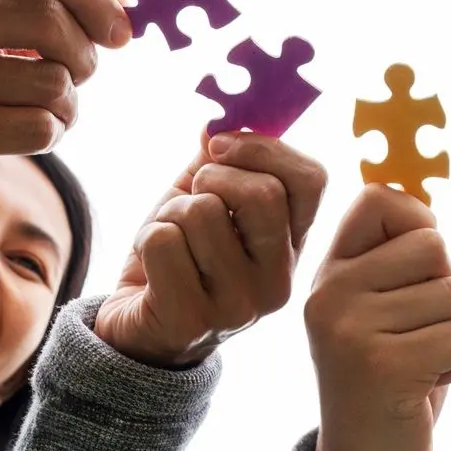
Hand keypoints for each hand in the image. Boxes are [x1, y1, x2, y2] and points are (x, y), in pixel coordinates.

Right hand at [0, 0, 130, 263]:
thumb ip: (34, 6)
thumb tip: (122, 6)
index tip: (120, 30)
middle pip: (49, 21)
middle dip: (85, 55)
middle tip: (79, 77)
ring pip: (51, 81)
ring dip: (68, 105)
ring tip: (47, 112)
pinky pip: (36, 126)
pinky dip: (52, 135)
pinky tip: (32, 136)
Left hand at [94, 131, 329, 369]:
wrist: (140, 331)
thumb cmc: (182, 257)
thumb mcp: (209, 201)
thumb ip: (221, 159)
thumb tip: (217, 119)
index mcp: (293, 245)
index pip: (311, 180)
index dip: (264, 149)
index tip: (219, 148)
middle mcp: (279, 280)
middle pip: (262, 194)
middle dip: (210, 178)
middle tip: (191, 196)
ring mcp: (239, 305)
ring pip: (201, 213)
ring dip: (169, 213)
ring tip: (168, 238)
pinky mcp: (191, 320)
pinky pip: (162, 242)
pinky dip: (145, 238)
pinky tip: (152, 265)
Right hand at [304, 185, 450, 450]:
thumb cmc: (391, 373)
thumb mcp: (377, 305)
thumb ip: (392, 256)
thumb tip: (421, 193)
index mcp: (327, 271)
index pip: (381, 199)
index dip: (419, 227)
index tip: (414, 276)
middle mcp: (328, 293)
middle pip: (435, 248)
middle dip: (447, 293)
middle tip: (416, 336)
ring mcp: (349, 329)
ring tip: (421, 362)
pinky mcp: (382, 366)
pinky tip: (430, 384)